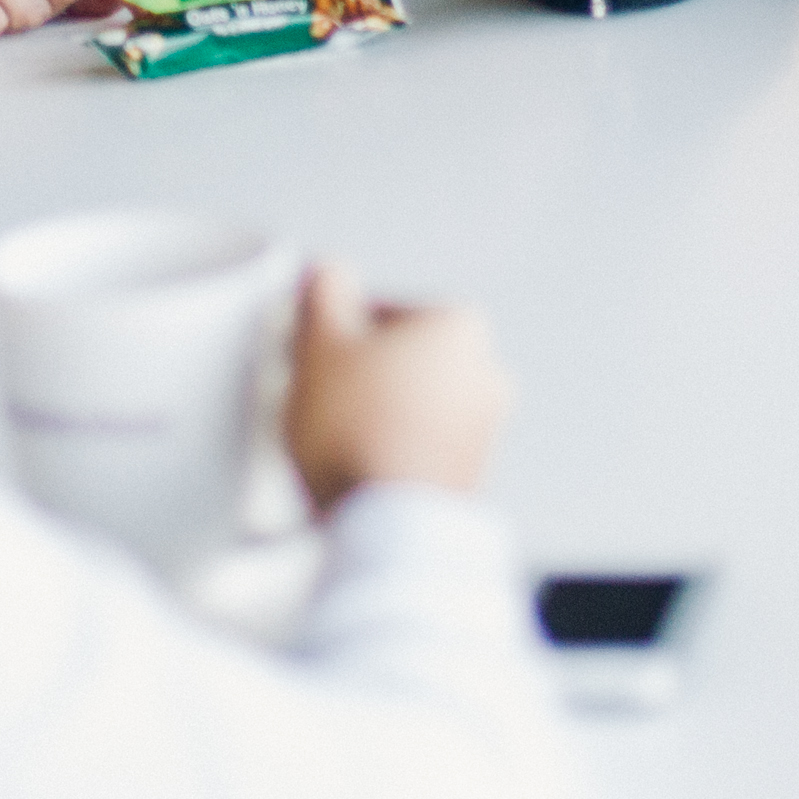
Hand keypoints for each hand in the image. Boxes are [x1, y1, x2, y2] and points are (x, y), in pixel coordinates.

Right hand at [282, 263, 505, 511]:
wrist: (387, 525)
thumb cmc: (359, 435)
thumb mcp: (319, 342)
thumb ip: (322, 291)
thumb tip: (327, 272)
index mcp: (457, 324)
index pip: (378, 311)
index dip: (334, 334)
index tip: (314, 356)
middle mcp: (484, 372)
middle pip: (399, 357)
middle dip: (360, 373)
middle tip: (320, 396)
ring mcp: (483, 427)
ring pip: (409, 402)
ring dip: (376, 411)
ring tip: (336, 438)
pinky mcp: (470, 473)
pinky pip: (419, 445)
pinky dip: (391, 448)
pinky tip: (359, 465)